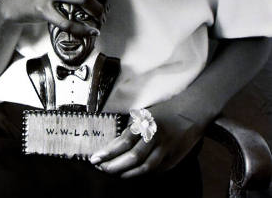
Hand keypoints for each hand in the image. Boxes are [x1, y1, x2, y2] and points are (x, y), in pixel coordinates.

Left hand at [89, 100, 207, 177]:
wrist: (191, 111)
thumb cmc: (163, 111)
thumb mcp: (145, 115)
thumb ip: (131, 129)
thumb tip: (113, 146)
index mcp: (146, 123)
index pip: (124, 142)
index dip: (108, 152)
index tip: (94, 158)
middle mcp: (156, 137)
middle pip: (133, 158)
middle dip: (114, 166)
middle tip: (101, 168)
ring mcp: (167, 150)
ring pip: (145, 168)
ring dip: (126, 174)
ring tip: (113, 173)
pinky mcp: (174, 159)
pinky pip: (156, 171)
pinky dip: (141, 174)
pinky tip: (130, 174)